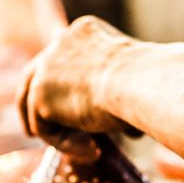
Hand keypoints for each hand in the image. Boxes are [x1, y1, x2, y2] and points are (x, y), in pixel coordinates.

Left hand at [17, 16, 138, 148]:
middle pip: (33, 75)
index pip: (62, 55)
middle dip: (33, 102)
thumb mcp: (136, 78)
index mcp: (83, 31)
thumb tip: (132, 129)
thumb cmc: (150, 80)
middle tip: (35, 129)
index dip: (59, 81)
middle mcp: (58, 44)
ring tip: (78, 149)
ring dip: (51, 131)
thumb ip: (121, 93)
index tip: (64, 103)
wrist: (140, 81)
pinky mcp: (40, 96)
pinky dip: (63, 144)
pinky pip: (44, 127)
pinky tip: (93, 151)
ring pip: (34, 105)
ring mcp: (45, 68)